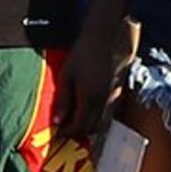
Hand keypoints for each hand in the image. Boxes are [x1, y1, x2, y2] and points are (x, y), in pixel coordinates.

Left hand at [54, 11, 129, 140]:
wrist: (103, 39)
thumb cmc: (82, 54)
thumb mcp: (66, 76)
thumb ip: (62, 101)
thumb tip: (57, 122)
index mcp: (88, 99)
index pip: (79, 126)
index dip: (68, 132)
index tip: (58, 132)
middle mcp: (102, 102)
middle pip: (91, 128)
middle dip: (77, 132)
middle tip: (64, 128)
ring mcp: (110, 97)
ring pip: (100, 121)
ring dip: (87, 125)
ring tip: (73, 119)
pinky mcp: (114, 91)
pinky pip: (105, 112)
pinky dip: (94, 116)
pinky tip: (84, 107)